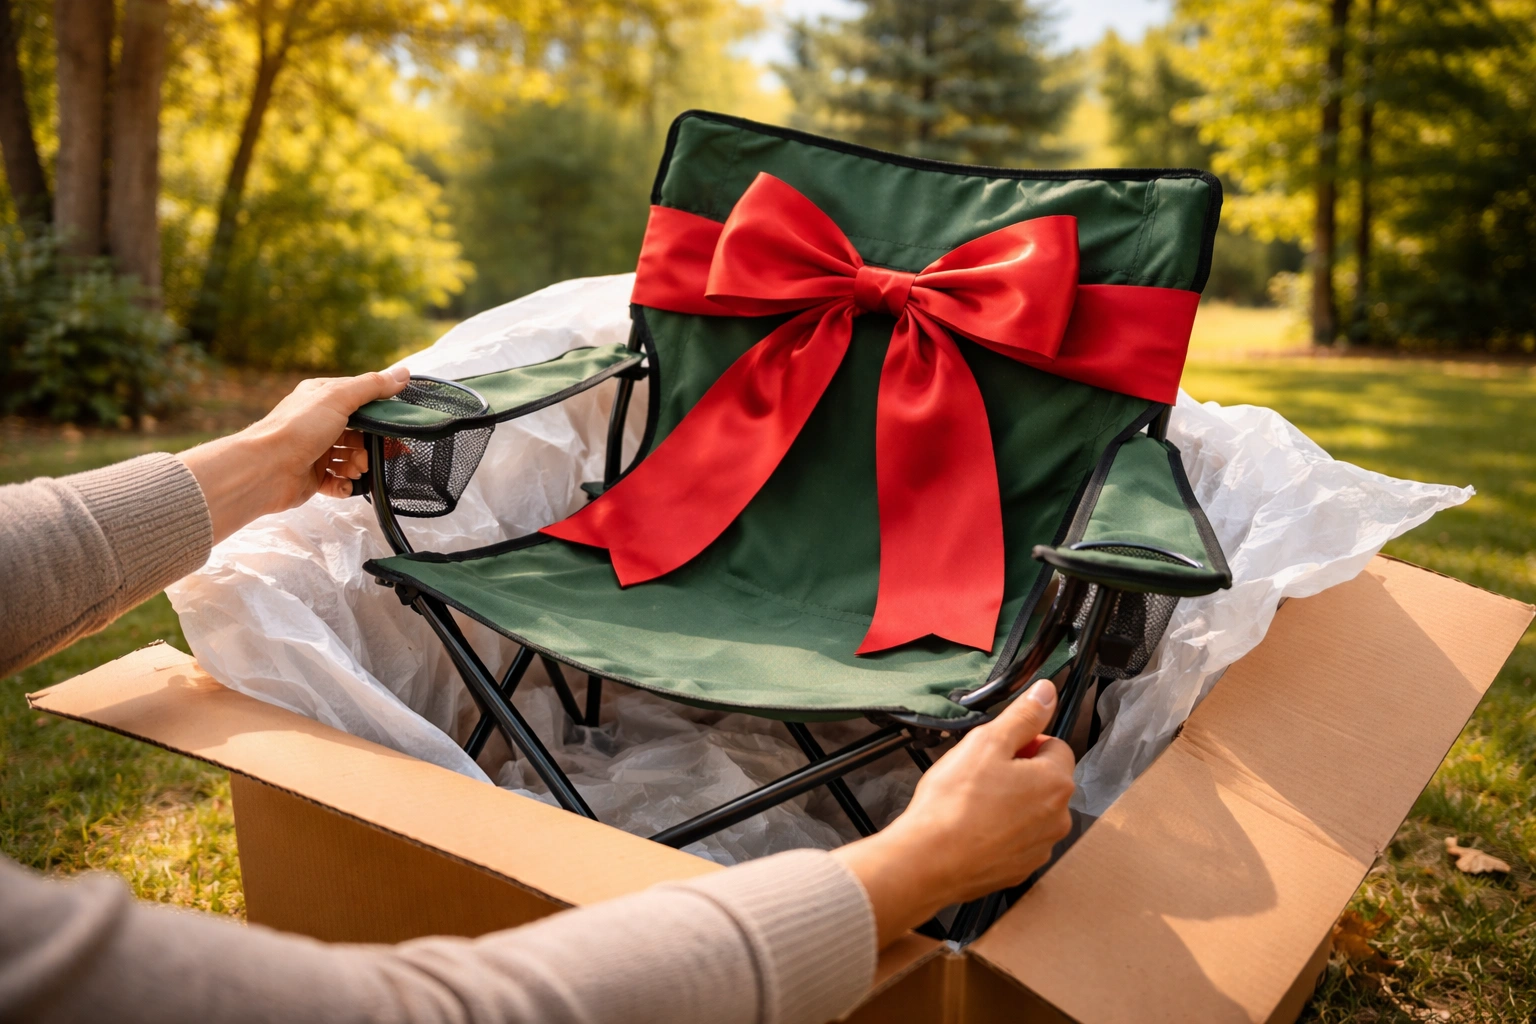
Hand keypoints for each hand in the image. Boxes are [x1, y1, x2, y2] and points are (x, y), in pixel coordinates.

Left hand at [179, 368, 410, 542]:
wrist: (265, 469)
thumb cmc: (299, 429)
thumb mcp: (338, 398)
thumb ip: (372, 387)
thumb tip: (403, 373)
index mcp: (321, 398)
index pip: (359, 400)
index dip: (379, 413)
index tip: (395, 426)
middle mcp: (317, 423)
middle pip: (357, 432)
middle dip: (369, 445)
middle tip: (374, 454)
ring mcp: (314, 450)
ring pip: (349, 458)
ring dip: (358, 465)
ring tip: (355, 470)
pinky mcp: (312, 477)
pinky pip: (337, 482)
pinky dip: (345, 485)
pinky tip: (346, 485)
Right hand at [831, 680, 1074, 947]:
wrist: (929, 861)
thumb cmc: (955, 803)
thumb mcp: (986, 743)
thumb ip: (1022, 716)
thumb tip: (1047, 693)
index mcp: (1055, 782)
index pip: (1056, 746)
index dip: (1024, 741)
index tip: (996, 749)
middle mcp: (1058, 818)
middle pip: (1045, 780)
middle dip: (1018, 772)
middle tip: (979, 774)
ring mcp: (1040, 848)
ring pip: (1031, 811)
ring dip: (1010, 803)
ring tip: (972, 804)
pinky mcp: (1020, 869)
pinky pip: (1017, 840)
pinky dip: (1000, 832)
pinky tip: (972, 829)